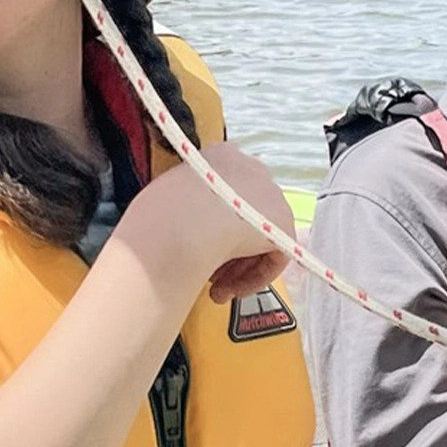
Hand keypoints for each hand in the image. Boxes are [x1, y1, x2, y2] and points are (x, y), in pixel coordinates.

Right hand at [126, 142, 291, 296]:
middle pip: (245, 217)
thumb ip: (185, 208)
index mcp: (222, 157)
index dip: (211, 227)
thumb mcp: (165, 199)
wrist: (182, 222)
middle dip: (226, 251)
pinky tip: (230, 289)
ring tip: (216, 290)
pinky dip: (254, 277)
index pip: (225, 193)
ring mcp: (272, 194)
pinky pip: (273, 256)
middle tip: (208, 275)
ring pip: (259, 238)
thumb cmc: (161, 211)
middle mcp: (251, 168)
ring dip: (237, 268)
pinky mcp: (284, 222)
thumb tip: (186, 229)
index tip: (197, 248)